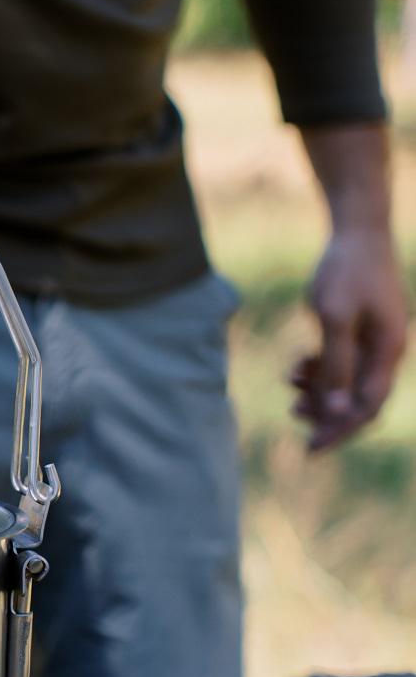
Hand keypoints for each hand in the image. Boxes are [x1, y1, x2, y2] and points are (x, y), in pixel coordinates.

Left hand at [290, 229, 406, 450]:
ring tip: (289, 389)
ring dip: (320, 390)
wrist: (357, 231)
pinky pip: (343, 363)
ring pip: (348, 382)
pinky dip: (320, 369)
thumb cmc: (346, 271)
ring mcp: (376, 340)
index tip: (311, 446)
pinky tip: (296, 368)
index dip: (339, 429)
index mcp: (388, 352)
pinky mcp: (362, 330)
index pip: (367, 407)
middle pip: (359, 399)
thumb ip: (335, 365)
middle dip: (328, 414)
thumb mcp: (334, 318)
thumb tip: (335, 411)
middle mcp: (387, 351)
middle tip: (294, 417)